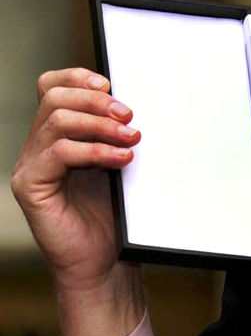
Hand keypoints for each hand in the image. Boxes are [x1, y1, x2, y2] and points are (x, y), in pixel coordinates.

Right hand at [11, 68, 144, 335]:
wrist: (103, 258)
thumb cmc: (112, 210)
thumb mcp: (118, 157)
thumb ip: (116, 130)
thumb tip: (135, 102)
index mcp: (57, 133)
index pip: (52, 86)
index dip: (78, 76)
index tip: (111, 84)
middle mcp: (38, 145)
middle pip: (55, 98)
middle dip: (97, 101)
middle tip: (129, 116)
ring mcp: (30, 165)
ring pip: (57, 121)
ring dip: (101, 124)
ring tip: (132, 138)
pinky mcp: (31, 186)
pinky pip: (59, 152)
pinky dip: (96, 150)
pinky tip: (122, 158)